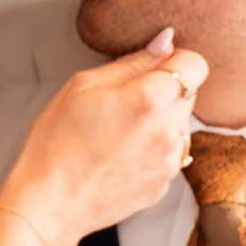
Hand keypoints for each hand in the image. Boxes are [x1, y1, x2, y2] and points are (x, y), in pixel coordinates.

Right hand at [4, 30, 205, 245]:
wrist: (50, 203)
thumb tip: (165, 42)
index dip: (175, 62)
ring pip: (179, 126)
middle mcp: (171, 130)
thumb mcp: (83, 86)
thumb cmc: (57, 142)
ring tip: (118, 135)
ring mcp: (171, 161)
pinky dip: (152, 151)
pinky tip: (119, 157)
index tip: (153, 69)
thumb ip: (133, 61)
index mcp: (152, 98)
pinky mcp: (165, 184)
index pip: (196, 64)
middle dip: (163, 92)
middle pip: (187, 95)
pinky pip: (169, 155)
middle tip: (122, 105)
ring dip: (159, 123)